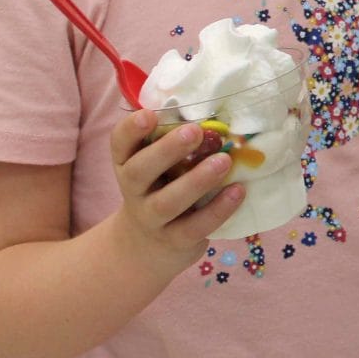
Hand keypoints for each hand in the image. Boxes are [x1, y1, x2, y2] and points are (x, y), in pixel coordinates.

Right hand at [109, 110, 246, 274]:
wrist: (147, 246)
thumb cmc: (160, 189)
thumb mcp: (157, 166)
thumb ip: (174, 141)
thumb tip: (215, 111)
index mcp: (127, 164)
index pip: (120, 143)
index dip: (131, 129)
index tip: (150, 115)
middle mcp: (134, 191)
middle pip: (140, 170)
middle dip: (167, 150)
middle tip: (195, 131)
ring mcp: (152, 218)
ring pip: (168, 202)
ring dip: (197, 180)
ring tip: (224, 160)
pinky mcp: (175, 240)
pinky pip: (195, 226)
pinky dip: (218, 209)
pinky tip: (238, 191)